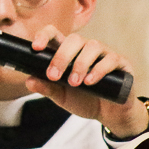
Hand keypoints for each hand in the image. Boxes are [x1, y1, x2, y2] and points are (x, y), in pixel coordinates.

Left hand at [23, 26, 148, 138]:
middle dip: (61, 57)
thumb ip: (46, 88)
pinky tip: (90, 82)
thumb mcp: (61, 96)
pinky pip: (110, 59)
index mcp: (69, 53)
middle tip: (53, 76)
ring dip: (80, 64)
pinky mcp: (120, 63)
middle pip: (74, 39)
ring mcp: (104, 54)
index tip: (36, 47)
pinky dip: (98, 70)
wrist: (109, 115)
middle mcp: (86, 49)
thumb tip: (29, 81)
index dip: (44, 35)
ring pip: (92, 46)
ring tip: (74, 83)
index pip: (56, 34)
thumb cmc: (85, 100)